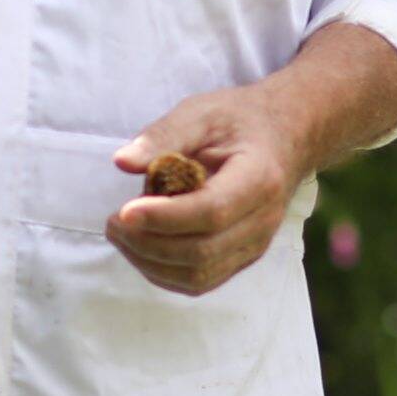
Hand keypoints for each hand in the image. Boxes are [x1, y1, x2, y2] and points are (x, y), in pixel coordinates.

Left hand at [107, 22, 396, 296]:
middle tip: (113, 221)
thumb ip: (163, 135)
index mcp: (259, 179)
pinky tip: (141, 246)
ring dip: (149, 262)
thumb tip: (122, 162)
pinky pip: (200, 282)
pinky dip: (162, 272)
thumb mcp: (201, 113)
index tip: (124, 211)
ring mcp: (255, 246)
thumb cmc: (238, 123)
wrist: (283, 139)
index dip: (164, 218)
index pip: (211, 212)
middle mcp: (263, 220)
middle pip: (201, 252)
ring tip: (121, 233)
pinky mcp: (242, 259)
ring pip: (198, 276)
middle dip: (147, 243)